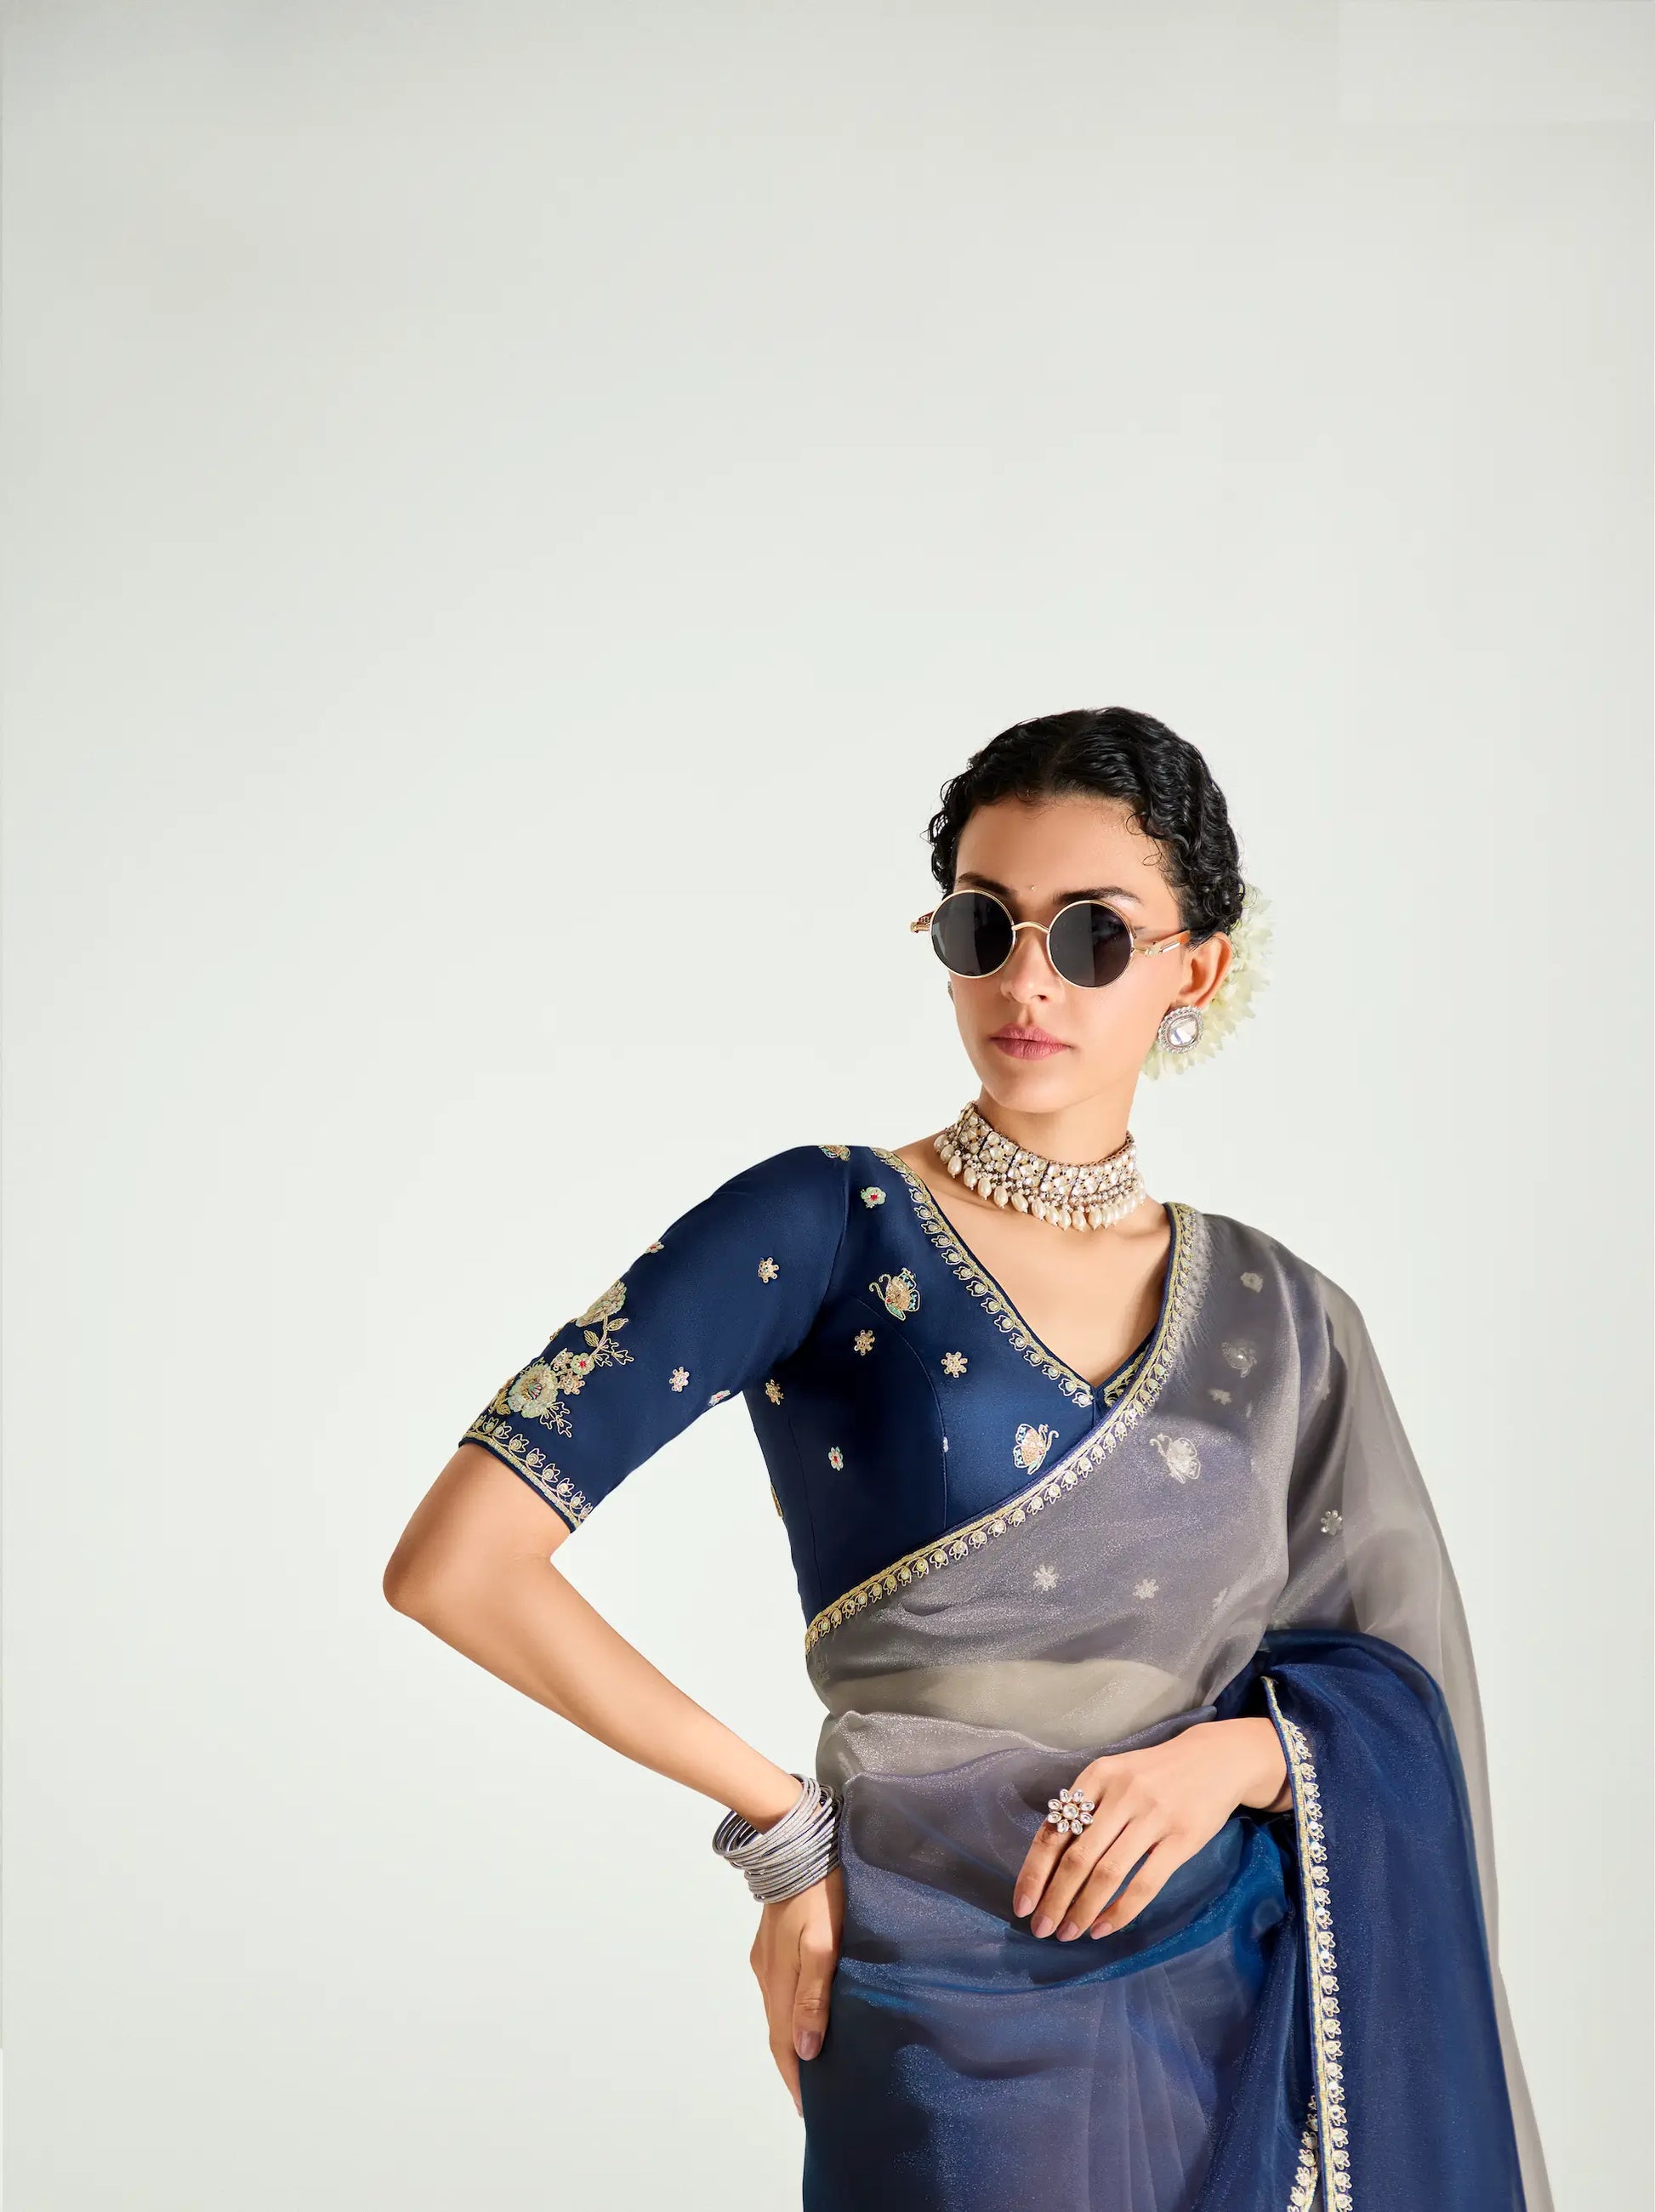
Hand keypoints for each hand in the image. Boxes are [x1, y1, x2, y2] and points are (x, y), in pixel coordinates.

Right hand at [749, 1863, 843, 2114]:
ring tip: (813, 2062)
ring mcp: (766, 1960)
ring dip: (792, 2040)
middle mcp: (767, 1976)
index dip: (796, 2078)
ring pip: (778, 2011)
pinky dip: (790, 2013)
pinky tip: (805, 2015)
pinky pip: (780, 1991)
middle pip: (779, 2032)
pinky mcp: (771, 1945)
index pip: (786, 2044)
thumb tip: (807, 2050)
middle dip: (793, 2066)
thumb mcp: (823, 1944)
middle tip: (814, 2095)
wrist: (795, 1843)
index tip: (809, 2110)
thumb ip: (814, 1996)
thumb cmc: (819, 1893)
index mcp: (780, 1982)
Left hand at [1011, 1717, 1288, 1941]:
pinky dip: (1120, 1911)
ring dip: (1083, 1910)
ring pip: (1107, 1874)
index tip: (1022, 1905)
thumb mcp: (1114, 1776)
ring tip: (1069, 1934)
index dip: (1034, 1873)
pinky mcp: (1181, 1839)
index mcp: (1096, 1776)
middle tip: (1041, 1929)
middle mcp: (1121, 1794)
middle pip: (1077, 1858)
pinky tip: (1104, 1927)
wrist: (1216, 1759)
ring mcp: (1153, 1816)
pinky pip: (1144, 1884)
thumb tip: (1048, 1864)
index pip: (1054, 1831)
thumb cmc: (1154, 1774)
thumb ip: (1085, 1809)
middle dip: (1054, 1900)